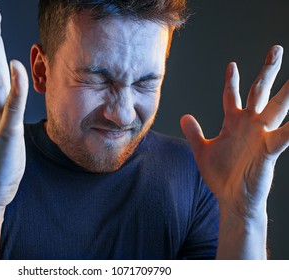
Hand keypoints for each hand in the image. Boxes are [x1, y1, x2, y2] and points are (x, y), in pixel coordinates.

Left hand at [180, 46, 288, 220]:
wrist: (231, 199)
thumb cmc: (220, 176)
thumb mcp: (202, 150)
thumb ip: (194, 133)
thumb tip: (184, 115)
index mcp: (234, 123)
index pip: (232, 96)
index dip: (232, 80)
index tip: (232, 65)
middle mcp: (249, 125)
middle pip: (259, 92)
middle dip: (266, 71)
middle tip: (275, 48)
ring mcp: (261, 135)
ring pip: (278, 107)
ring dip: (288, 91)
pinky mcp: (269, 150)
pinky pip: (285, 135)